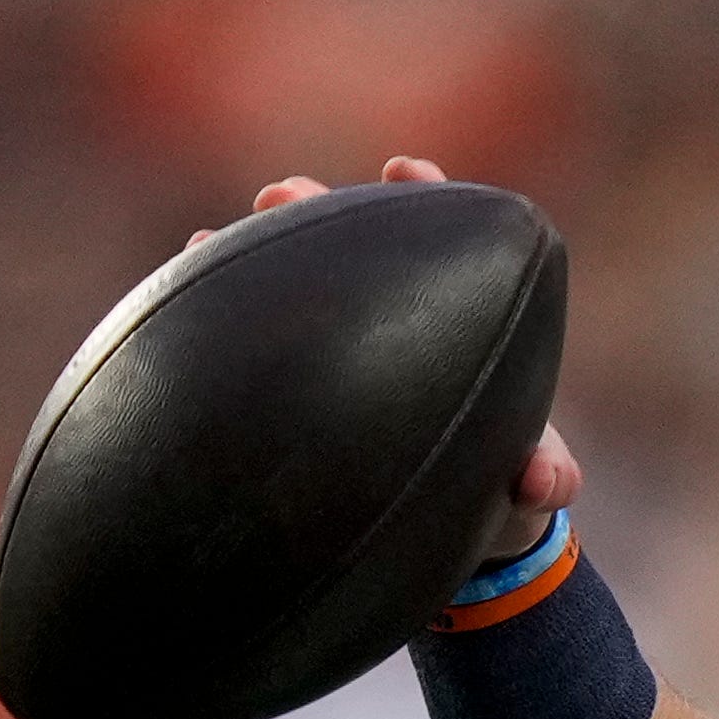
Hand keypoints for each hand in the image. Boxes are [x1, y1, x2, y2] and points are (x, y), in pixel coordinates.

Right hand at [244, 155, 581, 566]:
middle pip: (352, 250)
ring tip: (205, 239)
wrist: (444, 548)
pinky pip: (248, 353)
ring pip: (291, 292)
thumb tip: (545, 477)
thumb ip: (545, 481)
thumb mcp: (523, 494)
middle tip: (280, 194)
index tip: (403, 170)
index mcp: (453, 322)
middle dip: (316, 213)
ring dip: (252, 261)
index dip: (423, 198)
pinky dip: (215, 328)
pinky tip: (173, 310)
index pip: (439, 241)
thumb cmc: (494, 499)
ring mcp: (331, 354)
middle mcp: (385, 324)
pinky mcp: (289, 397)